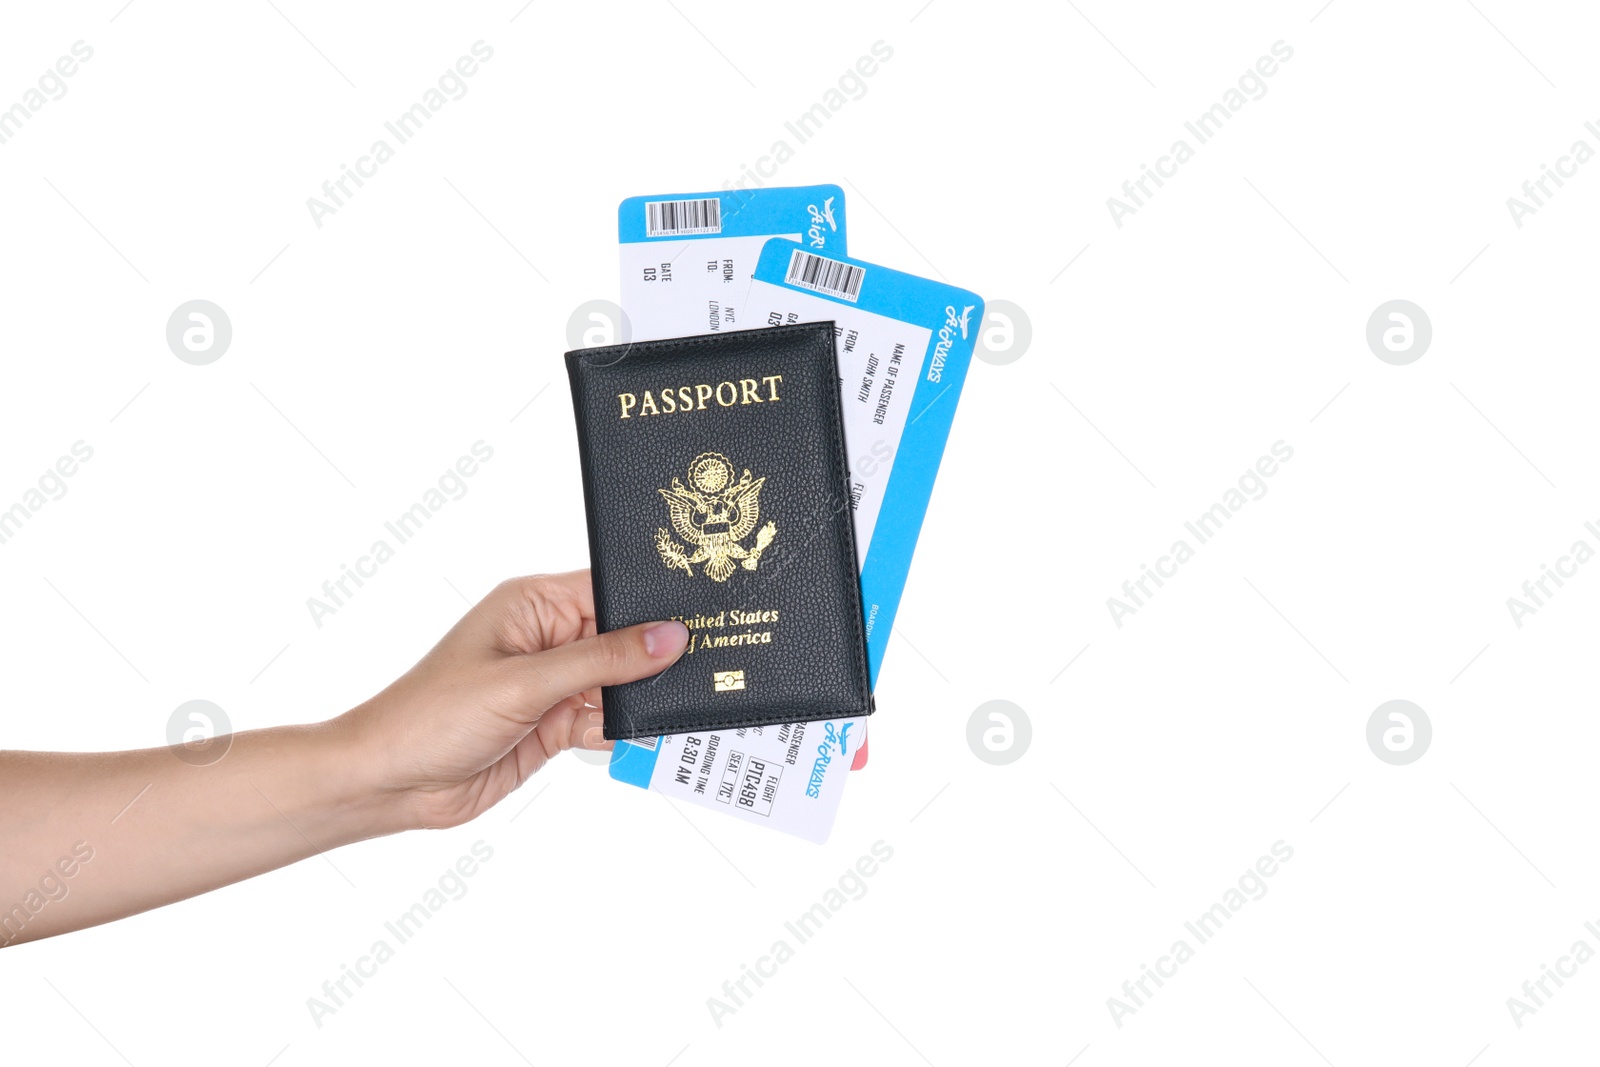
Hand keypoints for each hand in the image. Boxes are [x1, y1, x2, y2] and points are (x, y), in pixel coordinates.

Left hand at [344, 570, 687, 831]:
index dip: (653, 604)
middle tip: (707, 666)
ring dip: (642, 699)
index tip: (702, 616)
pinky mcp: (554, 725)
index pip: (609, 591)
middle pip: (624, 639)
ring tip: (677, 707)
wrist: (390, 783)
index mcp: (533, 605)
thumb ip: (601, 660)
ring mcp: (552, 684)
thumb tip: (669, 636)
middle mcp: (547, 639)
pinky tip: (640, 737)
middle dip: (656, 656)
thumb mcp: (524, 682)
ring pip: (621, 684)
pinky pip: (606, 721)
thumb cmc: (432, 715)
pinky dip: (623, 731)